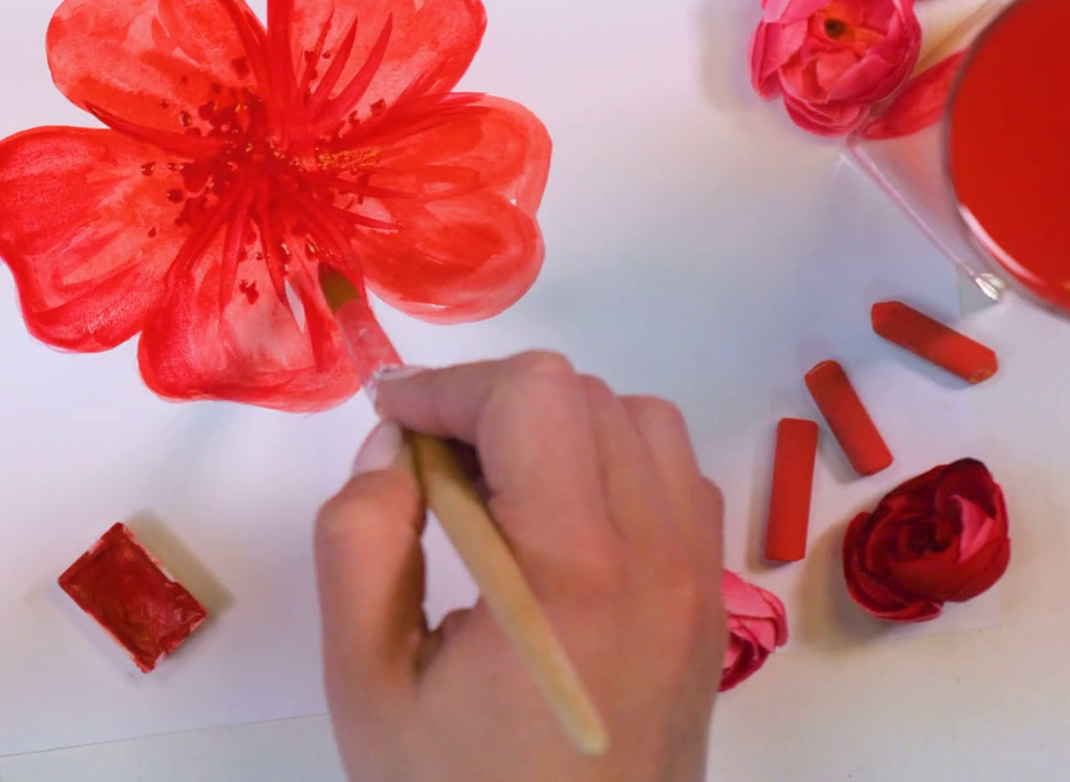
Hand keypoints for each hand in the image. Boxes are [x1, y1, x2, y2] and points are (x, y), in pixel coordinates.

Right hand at [314, 353, 724, 781]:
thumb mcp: (365, 680)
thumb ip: (358, 541)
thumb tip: (391, 449)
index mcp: (571, 574)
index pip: (531, 395)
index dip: (447, 388)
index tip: (389, 425)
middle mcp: (656, 560)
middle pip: (584, 394)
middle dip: (491, 405)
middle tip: (427, 469)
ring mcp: (697, 583)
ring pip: (641, 423)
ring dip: (558, 429)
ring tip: (493, 495)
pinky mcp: (710, 608)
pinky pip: (676, 482)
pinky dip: (613, 469)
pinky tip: (555, 530)